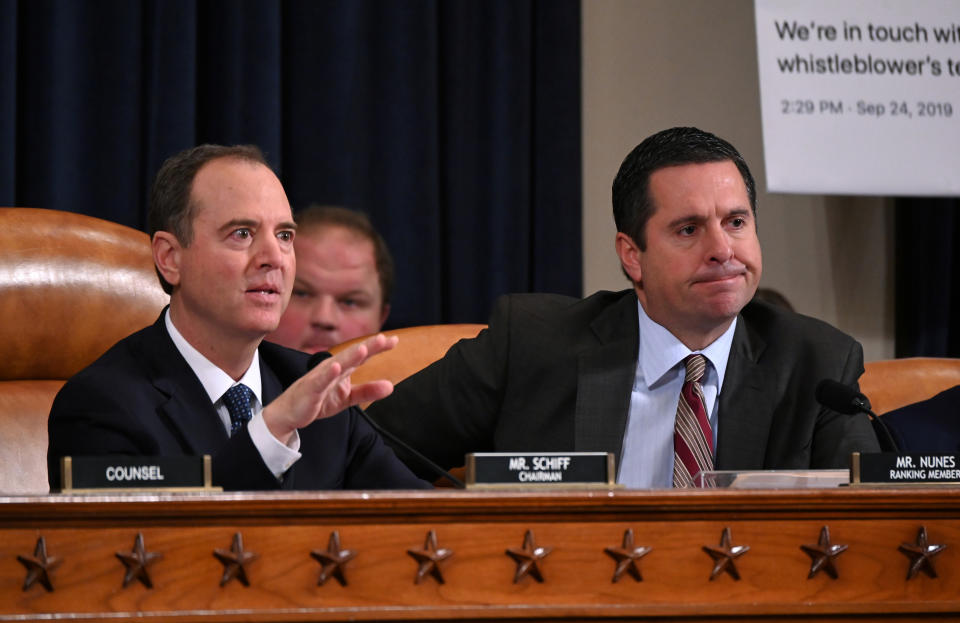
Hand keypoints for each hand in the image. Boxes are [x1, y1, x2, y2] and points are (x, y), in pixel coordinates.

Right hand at [262, 333, 398, 443]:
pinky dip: (328, 373)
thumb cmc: (318, 400)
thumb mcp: (347, 398)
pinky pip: (320, 380)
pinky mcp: (310, 388)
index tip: (395, 340)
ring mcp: (320, 377)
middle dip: (368, 346)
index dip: (377, 347)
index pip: (362, 355)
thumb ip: (367, 391)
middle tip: (384, 339)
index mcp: (342, 369)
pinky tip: (336, 367)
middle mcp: (332, 368)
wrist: (290, 414)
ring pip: (337, 364)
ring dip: (350, 356)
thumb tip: (391, 386)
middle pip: (352, 354)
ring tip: (364, 348)